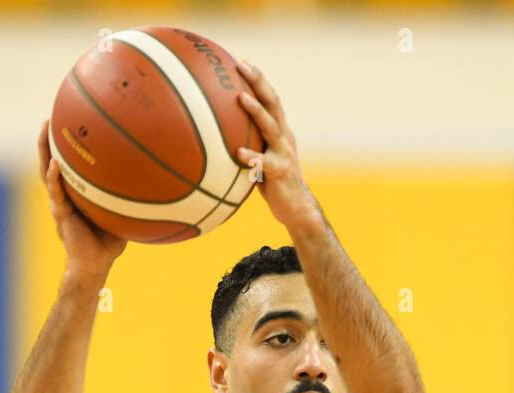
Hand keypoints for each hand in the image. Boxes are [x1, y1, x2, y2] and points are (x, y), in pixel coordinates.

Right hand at [38, 119, 126, 276]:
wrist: (94, 265)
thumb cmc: (109, 242)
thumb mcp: (121, 213)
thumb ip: (129, 197)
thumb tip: (152, 180)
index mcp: (76, 192)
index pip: (68, 164)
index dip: (65, 146)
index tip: (68, 122)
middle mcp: (65, 194)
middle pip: (52, 161)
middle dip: (48, 140)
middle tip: (49, 117)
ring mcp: (60, 203)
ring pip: (47, 171)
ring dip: (44, 151)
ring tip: (43, 130)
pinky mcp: (61, 214)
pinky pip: (56, 193)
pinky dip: (54, 178)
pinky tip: (55, 165)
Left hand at [234, 60, 321, 232]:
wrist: (297, 209)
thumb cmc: (273, 184)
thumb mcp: (261, 159)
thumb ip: (247, 144)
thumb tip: (216, 138)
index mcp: (280, 131)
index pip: (270, 99)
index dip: (258, 79)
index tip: (242, 62)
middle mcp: (284, 137)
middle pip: (273, 102)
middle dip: (259, 82)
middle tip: (242, 65)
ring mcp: (284, 153)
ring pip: (271, 126)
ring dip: (257, 111)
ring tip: (241, 98)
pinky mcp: (281, 172)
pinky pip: (264, 163)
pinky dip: (251, 156)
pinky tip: (237, 152)